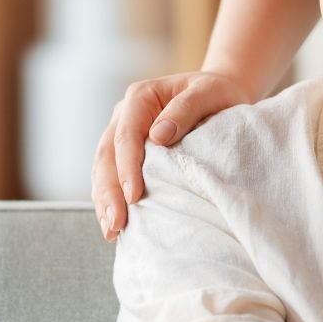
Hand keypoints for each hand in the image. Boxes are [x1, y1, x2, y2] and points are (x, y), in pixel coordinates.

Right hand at [91, 71, 250, 240]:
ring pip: (103, 167)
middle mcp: (124, 114)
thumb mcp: (208, 93)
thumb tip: (159, 135)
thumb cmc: (216, 93)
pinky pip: (112, 174)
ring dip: (104, 199)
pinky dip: (111, 198)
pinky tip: (114, 222)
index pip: (126, 136)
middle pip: (107, 155)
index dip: (127, 167)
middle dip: (108, 191)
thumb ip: (185, 109)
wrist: (219, 92)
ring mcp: (122, 132)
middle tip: (116, 223)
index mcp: (140, 97)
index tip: (133, 195)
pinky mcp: (128, 150)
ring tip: (111, 230)